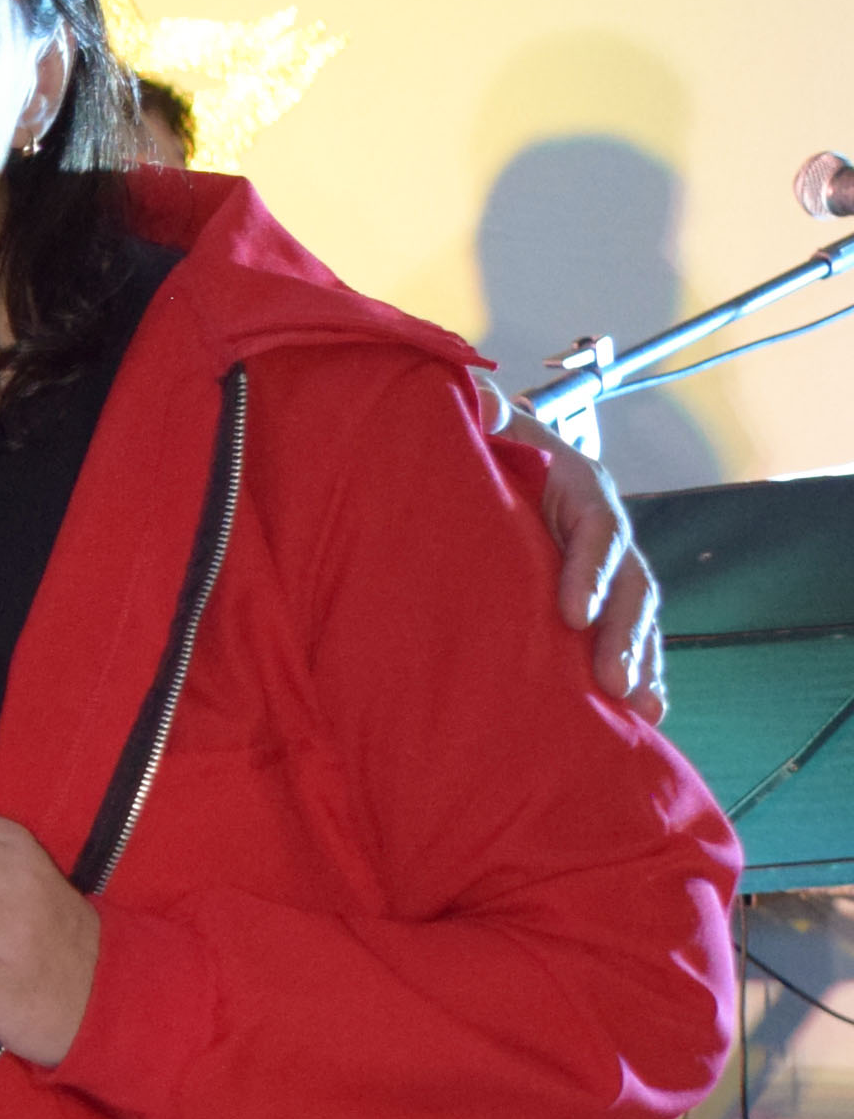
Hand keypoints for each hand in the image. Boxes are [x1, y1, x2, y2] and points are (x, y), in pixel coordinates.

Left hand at [485, 380, 666, 718]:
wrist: (484, 463)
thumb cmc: (477, 447)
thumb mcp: (476, 425)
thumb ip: (478, 415)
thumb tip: (475, 399)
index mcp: (577, 483)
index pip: (596, 525)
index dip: (589, 569)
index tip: (571, 615)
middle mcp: (602, 525)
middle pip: (629, 580)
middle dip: (624, 633)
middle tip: (611, 682)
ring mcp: (606, 566)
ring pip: (637, 615)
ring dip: (642, 662)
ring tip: (641, 710)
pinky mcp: (598, 601)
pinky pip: (628, 638)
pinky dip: (640, 675)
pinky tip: (642, 719)